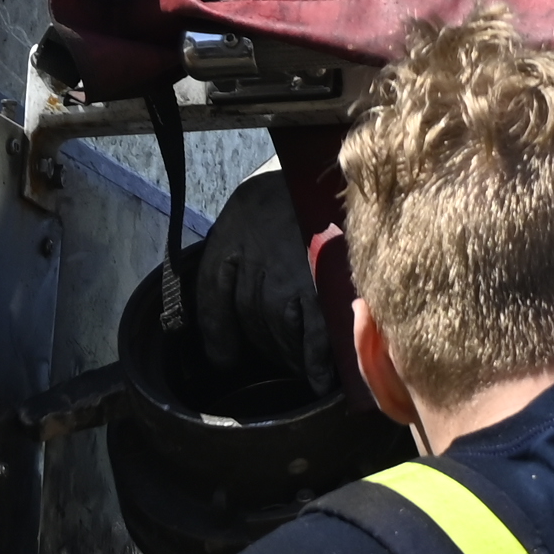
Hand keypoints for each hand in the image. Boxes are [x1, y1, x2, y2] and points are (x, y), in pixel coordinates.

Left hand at [189, 168, 332, 392]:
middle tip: (272, 360)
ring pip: (279, 333)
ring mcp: (291, 273)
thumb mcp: (250, 210)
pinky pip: (315, 335)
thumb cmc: (293, 196)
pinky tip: (320, 380)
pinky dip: (316, 361)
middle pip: (249, 319)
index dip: (216, 332)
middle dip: (258, 345)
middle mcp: (255, 258)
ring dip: (287, 354)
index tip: (221, 360)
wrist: (341, 173)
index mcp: (233, 236)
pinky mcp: (324, 286)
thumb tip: (226, 304)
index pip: (212, 294)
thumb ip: (233, 251)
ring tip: (296, 365)